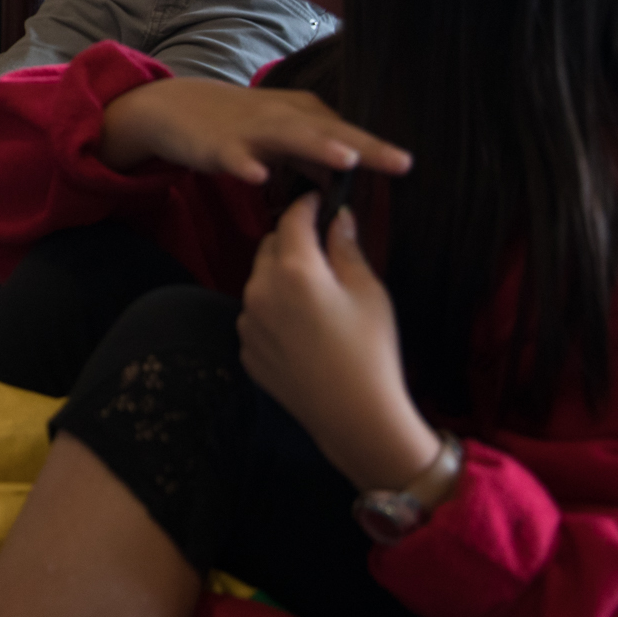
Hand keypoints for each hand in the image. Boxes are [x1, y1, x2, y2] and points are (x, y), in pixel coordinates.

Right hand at [99, 78, 411, 183]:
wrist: (176, 108)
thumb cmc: (238, 124)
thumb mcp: (284, 136)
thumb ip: (317, 156)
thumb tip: (350, 178)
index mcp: (304, 114)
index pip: (348, 134)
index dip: (379, 151)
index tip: (412, 167)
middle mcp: (283, 117)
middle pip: (330, 133)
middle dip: (365, 148)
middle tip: (403, 163)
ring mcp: (250, 130)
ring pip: (288, 137)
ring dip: (316, 147)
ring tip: (346, 160)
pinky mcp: (218, 145)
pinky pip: (234, 157)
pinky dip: (245, 165)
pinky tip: (257, 177)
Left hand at [241, 194, 444, 493]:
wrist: (355, 416)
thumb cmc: (371, 351)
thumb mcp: (369, 292)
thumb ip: (346, 248)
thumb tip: (338, 218)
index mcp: (293, 270)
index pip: (292, 219)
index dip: (306, 205)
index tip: (319, 200)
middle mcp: (260, 290)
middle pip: (269, 247)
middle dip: (292, 242)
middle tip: (322, 252)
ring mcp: (248, 322)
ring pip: (260, 282)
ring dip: (281, 278)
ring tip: (316, 298)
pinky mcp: (246, 349)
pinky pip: (257, 316)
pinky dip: (274, 312)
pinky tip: (304, 331)